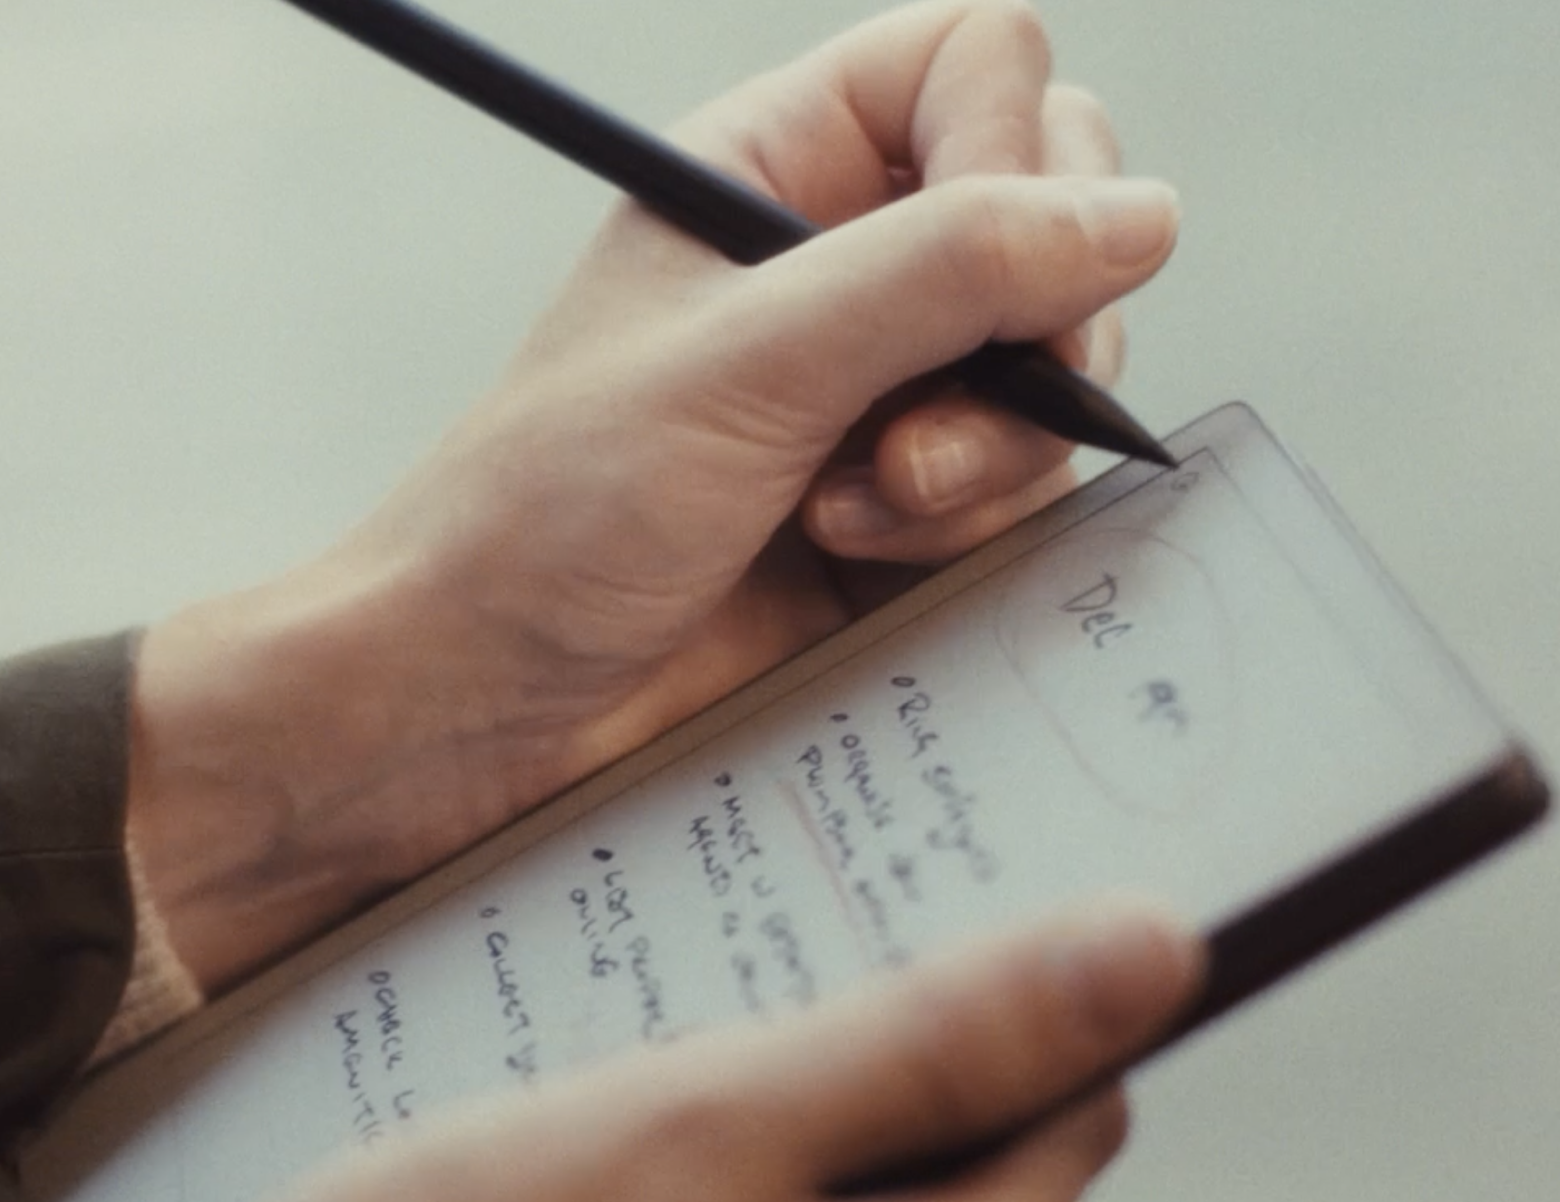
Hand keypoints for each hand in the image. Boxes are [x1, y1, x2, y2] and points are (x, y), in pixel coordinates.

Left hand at [127, 2, 1177, 988]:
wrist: (495, 701)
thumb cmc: (555, 513)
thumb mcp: (749, 361)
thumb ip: (948, 270)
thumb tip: (1139, 215)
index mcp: (777, 173)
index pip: (978, 69)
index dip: (1012, 156)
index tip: (977, 276)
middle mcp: (844, 274)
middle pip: (1048, 218)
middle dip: (1021, 334)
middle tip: (908, 430)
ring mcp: (882, 399)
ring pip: (1052, 372)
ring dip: (980, 455)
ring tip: (851, 511)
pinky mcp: (900, 516)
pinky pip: (1018, 490)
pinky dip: (963, 530)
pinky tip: (859, 560)